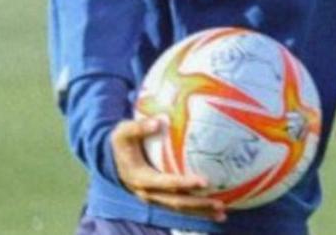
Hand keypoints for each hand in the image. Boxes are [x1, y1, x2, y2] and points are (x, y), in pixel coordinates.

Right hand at [111, 118, 226, 221]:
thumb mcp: (124, 131)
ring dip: (201, 212)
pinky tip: (216, 212)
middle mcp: (148, 193)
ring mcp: (155, 198)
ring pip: (180, 209)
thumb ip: (140, 127)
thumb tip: (159, 120)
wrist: (113, 158)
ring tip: (222, 214)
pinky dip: (198, 210)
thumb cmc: (122, 142)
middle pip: (176, 203)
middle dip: (198, 205)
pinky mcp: (161, 198)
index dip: (184, 184)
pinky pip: (181, 206)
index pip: (165, 183)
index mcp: (140, 178)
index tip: (204, 181)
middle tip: (220, 204)